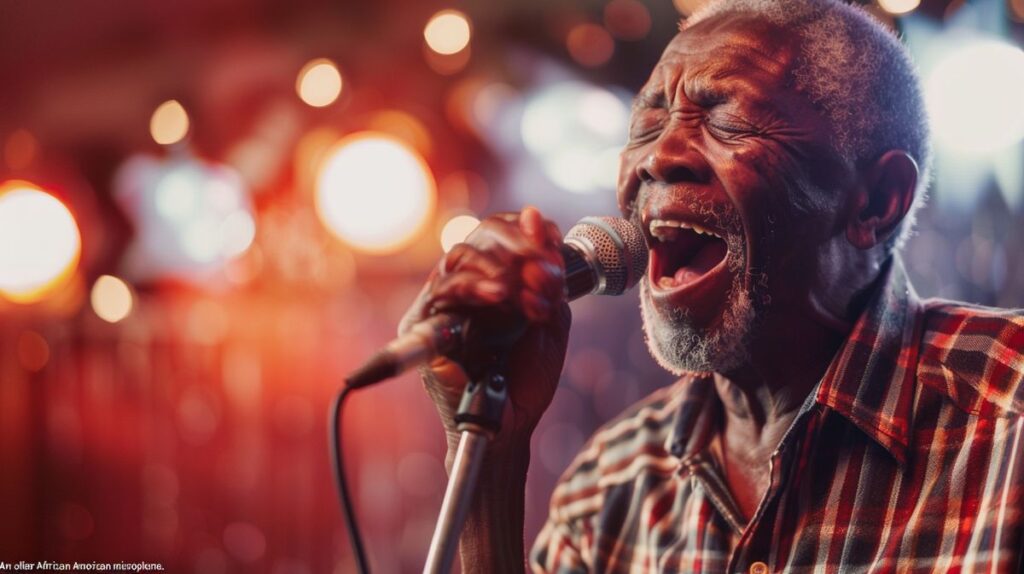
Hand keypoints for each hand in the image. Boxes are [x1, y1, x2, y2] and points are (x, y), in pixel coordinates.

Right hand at [398, 206, 571, 454]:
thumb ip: (548, 271)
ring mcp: (441, 302)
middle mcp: (463, 284)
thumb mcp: (551, 317)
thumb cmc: (526, 376)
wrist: (511, 424)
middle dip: (518, 245)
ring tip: (522, 288)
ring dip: (498, 264)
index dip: (527, 231)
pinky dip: (474, 286)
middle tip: (543, 267)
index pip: (499, 230)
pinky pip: (442, 289)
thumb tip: (537, 216)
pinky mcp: (422, 324)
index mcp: (492, 278)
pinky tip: (500, 294)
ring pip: (458, 255)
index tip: (553, 246)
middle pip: (479, 234)